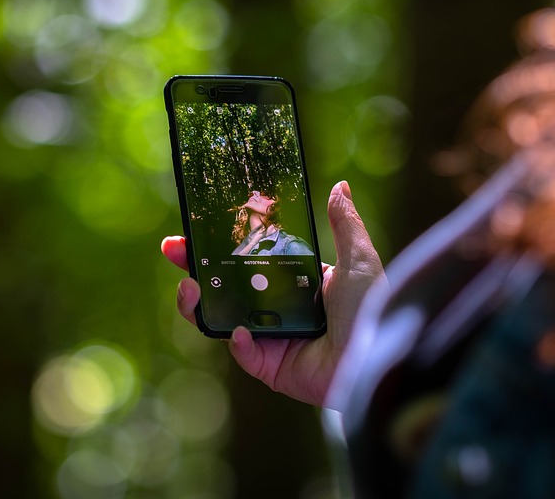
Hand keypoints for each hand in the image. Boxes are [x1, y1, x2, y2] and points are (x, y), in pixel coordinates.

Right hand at [160, 181, 385, 406]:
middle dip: (194, 270)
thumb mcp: (359, 258)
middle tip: (173, 249)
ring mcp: (273, 340)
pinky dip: (238, 342)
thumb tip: (340, 186)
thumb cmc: (374, 308)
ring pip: (223, 320)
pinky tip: (241, 331)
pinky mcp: (273, 368)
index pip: (248, 260)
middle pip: (225, 288)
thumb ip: (345, 224)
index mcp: (296, 283)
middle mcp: (279, 310)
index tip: (193, 228)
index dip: (219, 246)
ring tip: (189, 288)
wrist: (381, 357)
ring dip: (199, 305)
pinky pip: (246, 355)